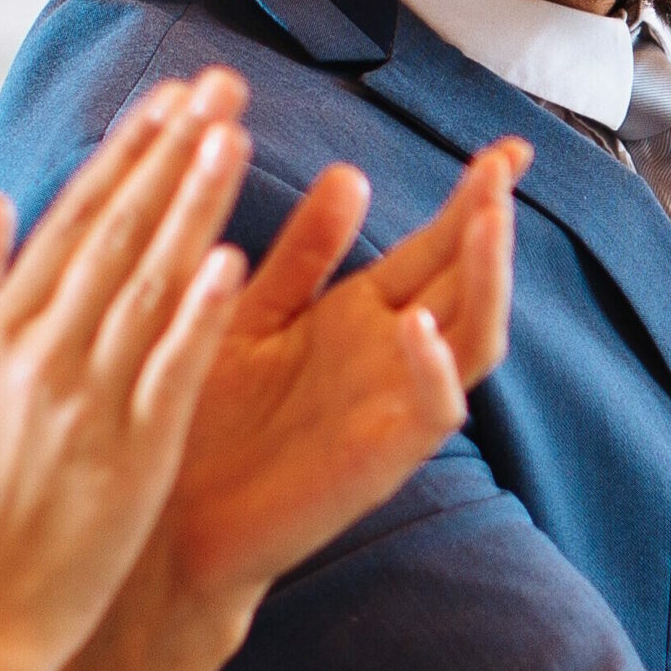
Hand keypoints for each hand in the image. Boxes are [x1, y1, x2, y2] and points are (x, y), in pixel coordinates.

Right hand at [0, 71, 252, 657]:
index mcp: (6, 328)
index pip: (75, 218)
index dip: (126, 151)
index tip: (172, 92)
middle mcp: (40, 351)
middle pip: (115, 234)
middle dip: (169, 152)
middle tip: (221, 83)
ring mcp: (84, 398)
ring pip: (144, 284)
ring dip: (190, 207)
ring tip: (232, 138)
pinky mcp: (131, 448)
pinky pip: (168, 369)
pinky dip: (195, 314)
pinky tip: (233, 261)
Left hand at [137, 138, 528, 628]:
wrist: (162, 522)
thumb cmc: (196, 417)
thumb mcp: (248, 312)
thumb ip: (303, 252)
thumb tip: (352, 173)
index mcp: (361, 314)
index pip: (439, 244)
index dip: (476, 196)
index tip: (507, 148)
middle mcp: (392, 354)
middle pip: (470, 277)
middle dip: (492, 220)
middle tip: (504, 165)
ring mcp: (395, 403)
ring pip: (476, 334)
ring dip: (488, 278)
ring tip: (486, 221)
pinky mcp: (383, 456)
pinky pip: (433, 408)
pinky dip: (434, 367)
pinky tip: (416, 325)